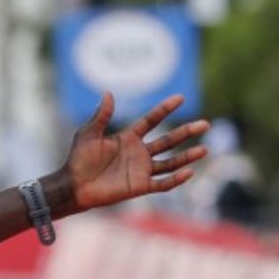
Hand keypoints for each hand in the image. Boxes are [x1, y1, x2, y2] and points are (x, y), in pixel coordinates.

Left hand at [63, 93, 209, 211]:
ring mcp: (141, 170)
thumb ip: (101, 116)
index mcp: (128, 137)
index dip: (165, 109)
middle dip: (186, 132)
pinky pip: (162, 183)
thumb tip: (108, 93)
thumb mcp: (88, 134)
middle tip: (205, 124)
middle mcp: (139, 152)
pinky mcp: (140, 186)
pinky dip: (175, 179)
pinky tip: (189, 172)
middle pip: (168, 140)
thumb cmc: (78, 160)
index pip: (152, 120)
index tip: (180, 98)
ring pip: (170, 162)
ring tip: (205, 149)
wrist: (73, 186)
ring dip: (187, 156)